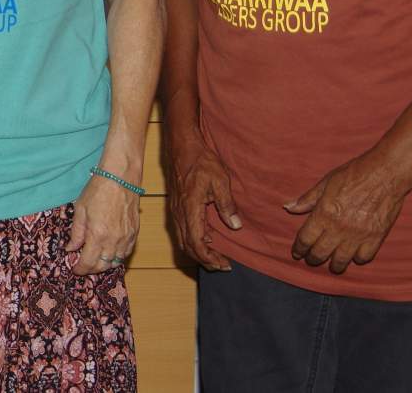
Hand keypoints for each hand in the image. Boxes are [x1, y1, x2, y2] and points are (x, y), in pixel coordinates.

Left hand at [67, 173, 140, 275]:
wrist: (120, 178)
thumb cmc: (98, 190)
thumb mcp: (80, 210)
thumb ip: (76, 233)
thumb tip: (71, 248)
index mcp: (97, 235)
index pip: (88, 262)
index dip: (80, 269)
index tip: (75, 269)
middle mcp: (113, 241)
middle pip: (103, 266)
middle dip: (91, 269)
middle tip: (83, 265)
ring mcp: (126, 238)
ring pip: (116, 262)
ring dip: (105, 264)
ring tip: (96, 260)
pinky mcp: (135, 233)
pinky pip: (126, 252)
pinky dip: (117, 256)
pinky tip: (110, 252)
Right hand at [165, 133, 242, 271]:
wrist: (182, 146)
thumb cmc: (202, 160)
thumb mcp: (220, 180)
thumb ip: (227, 204)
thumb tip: (235, 226)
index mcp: (190, 208)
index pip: (196, 243)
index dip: (210, 258)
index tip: (225, 264)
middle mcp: (179, 213)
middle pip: (188, 246)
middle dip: (205, 260)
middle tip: (224, 265)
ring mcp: (176, 210)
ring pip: (184, 240)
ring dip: (199, 252)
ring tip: (217, 256)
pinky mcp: (177, 207)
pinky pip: (183, 231)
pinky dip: (194, 240)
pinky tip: (208, 238)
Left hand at [284, 150, 411, 273]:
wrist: (386, 173)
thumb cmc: (354, 174)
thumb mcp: (326, 183)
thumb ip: (308, 199)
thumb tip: (288, 208)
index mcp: (324, 213)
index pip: (305, 239)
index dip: (299, 249)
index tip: (297, 253)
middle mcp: (339, 228)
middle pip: (320, 253)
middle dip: (313, 259)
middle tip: (312, 260)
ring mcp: (358, 235)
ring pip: (341, 260)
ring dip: (334, 265)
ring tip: (332, 265)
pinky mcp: (376, 237)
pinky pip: (364, 257)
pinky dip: (357, 259)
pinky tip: (354, 256)